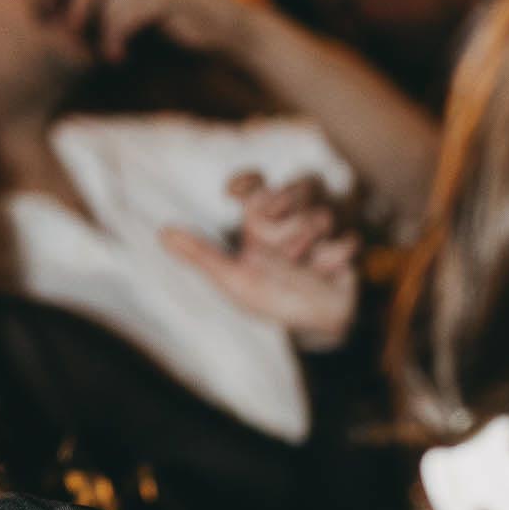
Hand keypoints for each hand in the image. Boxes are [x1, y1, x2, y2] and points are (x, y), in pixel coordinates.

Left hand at [162, 171, 358, 348]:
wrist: (311, 329)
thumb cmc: (270, 300)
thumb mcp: (232, 279)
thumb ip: (202, 254)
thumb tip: (162, 233)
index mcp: (260, 222)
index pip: (257, 184)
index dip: (248, 180)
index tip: (230, 193)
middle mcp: (290, 219)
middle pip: (298, 185)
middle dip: (285, 211)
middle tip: (274, 237)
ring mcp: (320, 231)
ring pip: (322, 214)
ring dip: (308, 245)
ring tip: (298, 265)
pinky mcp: (345, 247)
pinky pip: (346, 242)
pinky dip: (332, 263)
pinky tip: (323, 277)